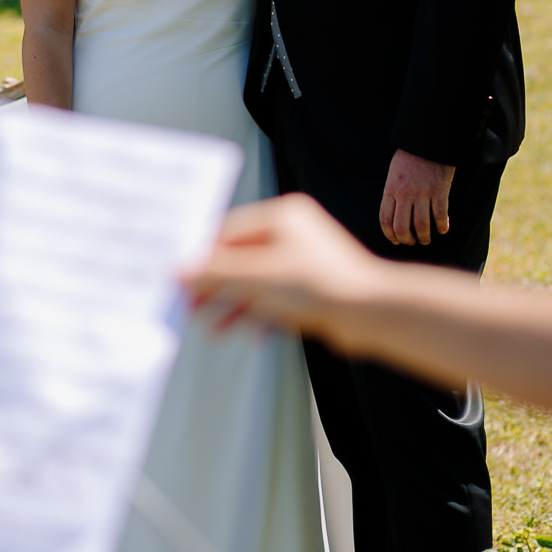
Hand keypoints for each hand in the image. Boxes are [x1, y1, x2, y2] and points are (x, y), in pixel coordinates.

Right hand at [183, 195, 381, 338]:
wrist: (372, 316)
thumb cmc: (324, 285)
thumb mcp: (259, 277)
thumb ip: (215, 273)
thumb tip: (178, 270)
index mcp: (283, 217)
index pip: (228, 232)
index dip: (202, 257)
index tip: (180, 277)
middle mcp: (293, 235)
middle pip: (239, 260)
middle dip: (215, 287)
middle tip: (190, 306)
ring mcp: (302, 263)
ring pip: (255, 284)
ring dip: (233, 307)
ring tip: (213, 329)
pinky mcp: (310, 290)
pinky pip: (275, 300)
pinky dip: (260, 316)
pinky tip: (251, 334)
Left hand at [380, 149, 455, 245]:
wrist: (427, 142)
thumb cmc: (408, 158)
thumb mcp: (392, 174)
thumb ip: (392, 193)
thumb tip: (394, 215)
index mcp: (390, 189)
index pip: (385, 219)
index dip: (389, 234)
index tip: (395, 240)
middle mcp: (404, 194)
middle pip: (402, 227)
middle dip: (406, 240)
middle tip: (411, 242)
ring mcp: (422, 194)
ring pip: (421, 226)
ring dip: (424, 237)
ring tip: (426, 240)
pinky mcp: (440, 191)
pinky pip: (440, 216)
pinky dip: (442, 226)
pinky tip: (442, 230)